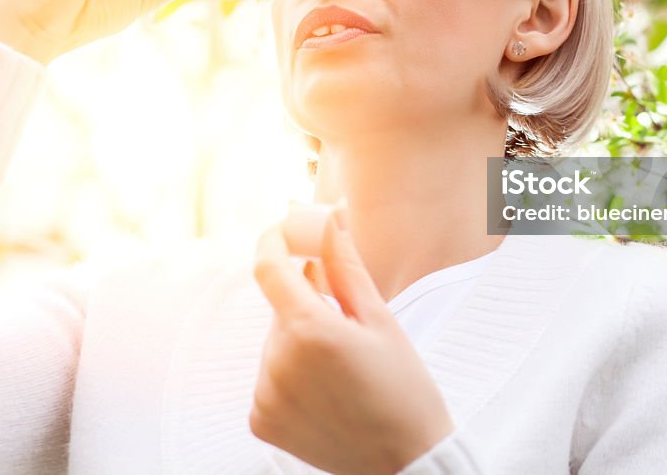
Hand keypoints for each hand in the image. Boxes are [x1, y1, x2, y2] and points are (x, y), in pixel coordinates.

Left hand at [251, 211, 455, 474]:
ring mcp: (265, 394)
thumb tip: (331, 216)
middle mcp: (278, 362)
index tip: (287, 229)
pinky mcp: (261, 420)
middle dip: (305, 301)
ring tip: (343, 367)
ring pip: (275, 341)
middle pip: (279, 307)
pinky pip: (269, 376)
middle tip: (346, 320)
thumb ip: (345, 265)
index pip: (269, 266)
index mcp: (310, 331)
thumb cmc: (403, 390)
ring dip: (299, 338)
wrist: (405, 463)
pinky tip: (326, 389)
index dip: (275, 240)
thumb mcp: (380, 319)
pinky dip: (291, 373)